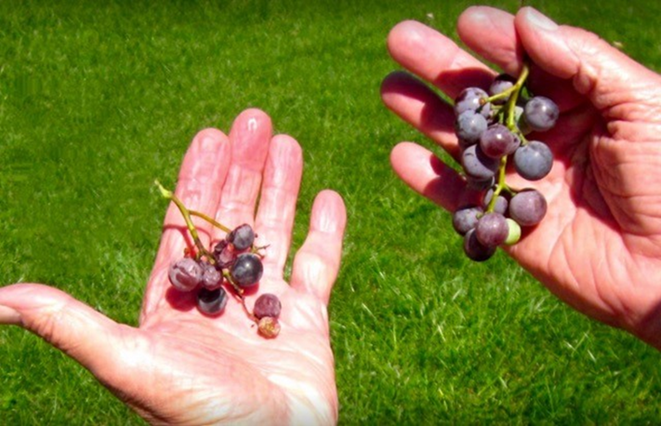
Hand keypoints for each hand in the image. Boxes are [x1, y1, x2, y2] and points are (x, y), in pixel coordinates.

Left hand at [0, 109, 346, 423]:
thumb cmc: (198, 416)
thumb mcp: (129, 364)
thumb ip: (72, 325)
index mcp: (179, 302)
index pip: (185, 226)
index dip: (197, 180)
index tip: (210, 136)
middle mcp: (221, 299)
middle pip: (232, 220)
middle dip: (242, 169)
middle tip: (253, 121)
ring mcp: (266, 307)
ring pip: (274, 234)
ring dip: (281, 188)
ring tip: (287, 144)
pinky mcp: (308, 321)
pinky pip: (319, 267)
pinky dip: (326, 232)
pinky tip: (330, 198)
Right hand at [381, 6, 660, 348]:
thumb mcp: (641, 104)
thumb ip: (583, 60)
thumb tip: (526, 20)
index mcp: (577, 103)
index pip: (525, 63)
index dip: (494, 40)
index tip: (466, 23)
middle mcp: (542, 137)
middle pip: (482, 98)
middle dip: (441, 67)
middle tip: (400, 39)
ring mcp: (520, 180)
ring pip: (462, 142)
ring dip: (423, 114)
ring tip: (390, 87)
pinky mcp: (507, 224)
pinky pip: (459, 200)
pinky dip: (428, 180)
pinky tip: (401, 156)